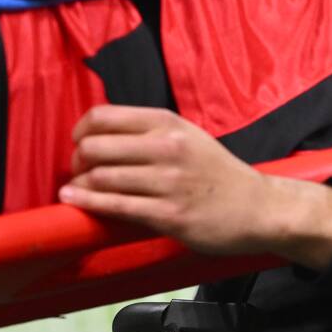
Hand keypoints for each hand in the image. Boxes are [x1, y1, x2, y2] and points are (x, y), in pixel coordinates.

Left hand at [59, 105, 331, 267]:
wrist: (257, 207)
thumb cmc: (217, 172)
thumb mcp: (188, 136)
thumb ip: (150, 132)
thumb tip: (100, 135)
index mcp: (169, 123)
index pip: (104, 116)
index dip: (80, 130)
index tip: (78, 143)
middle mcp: (168, 147)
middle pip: (95, 146)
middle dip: (76, 160)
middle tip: (78, 170)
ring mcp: (169, 182)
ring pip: (102, 177)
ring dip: (81, 184)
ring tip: (77, 188)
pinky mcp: (169, 214)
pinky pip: (116, 206)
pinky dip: (88, 202)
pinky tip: (74, 200)